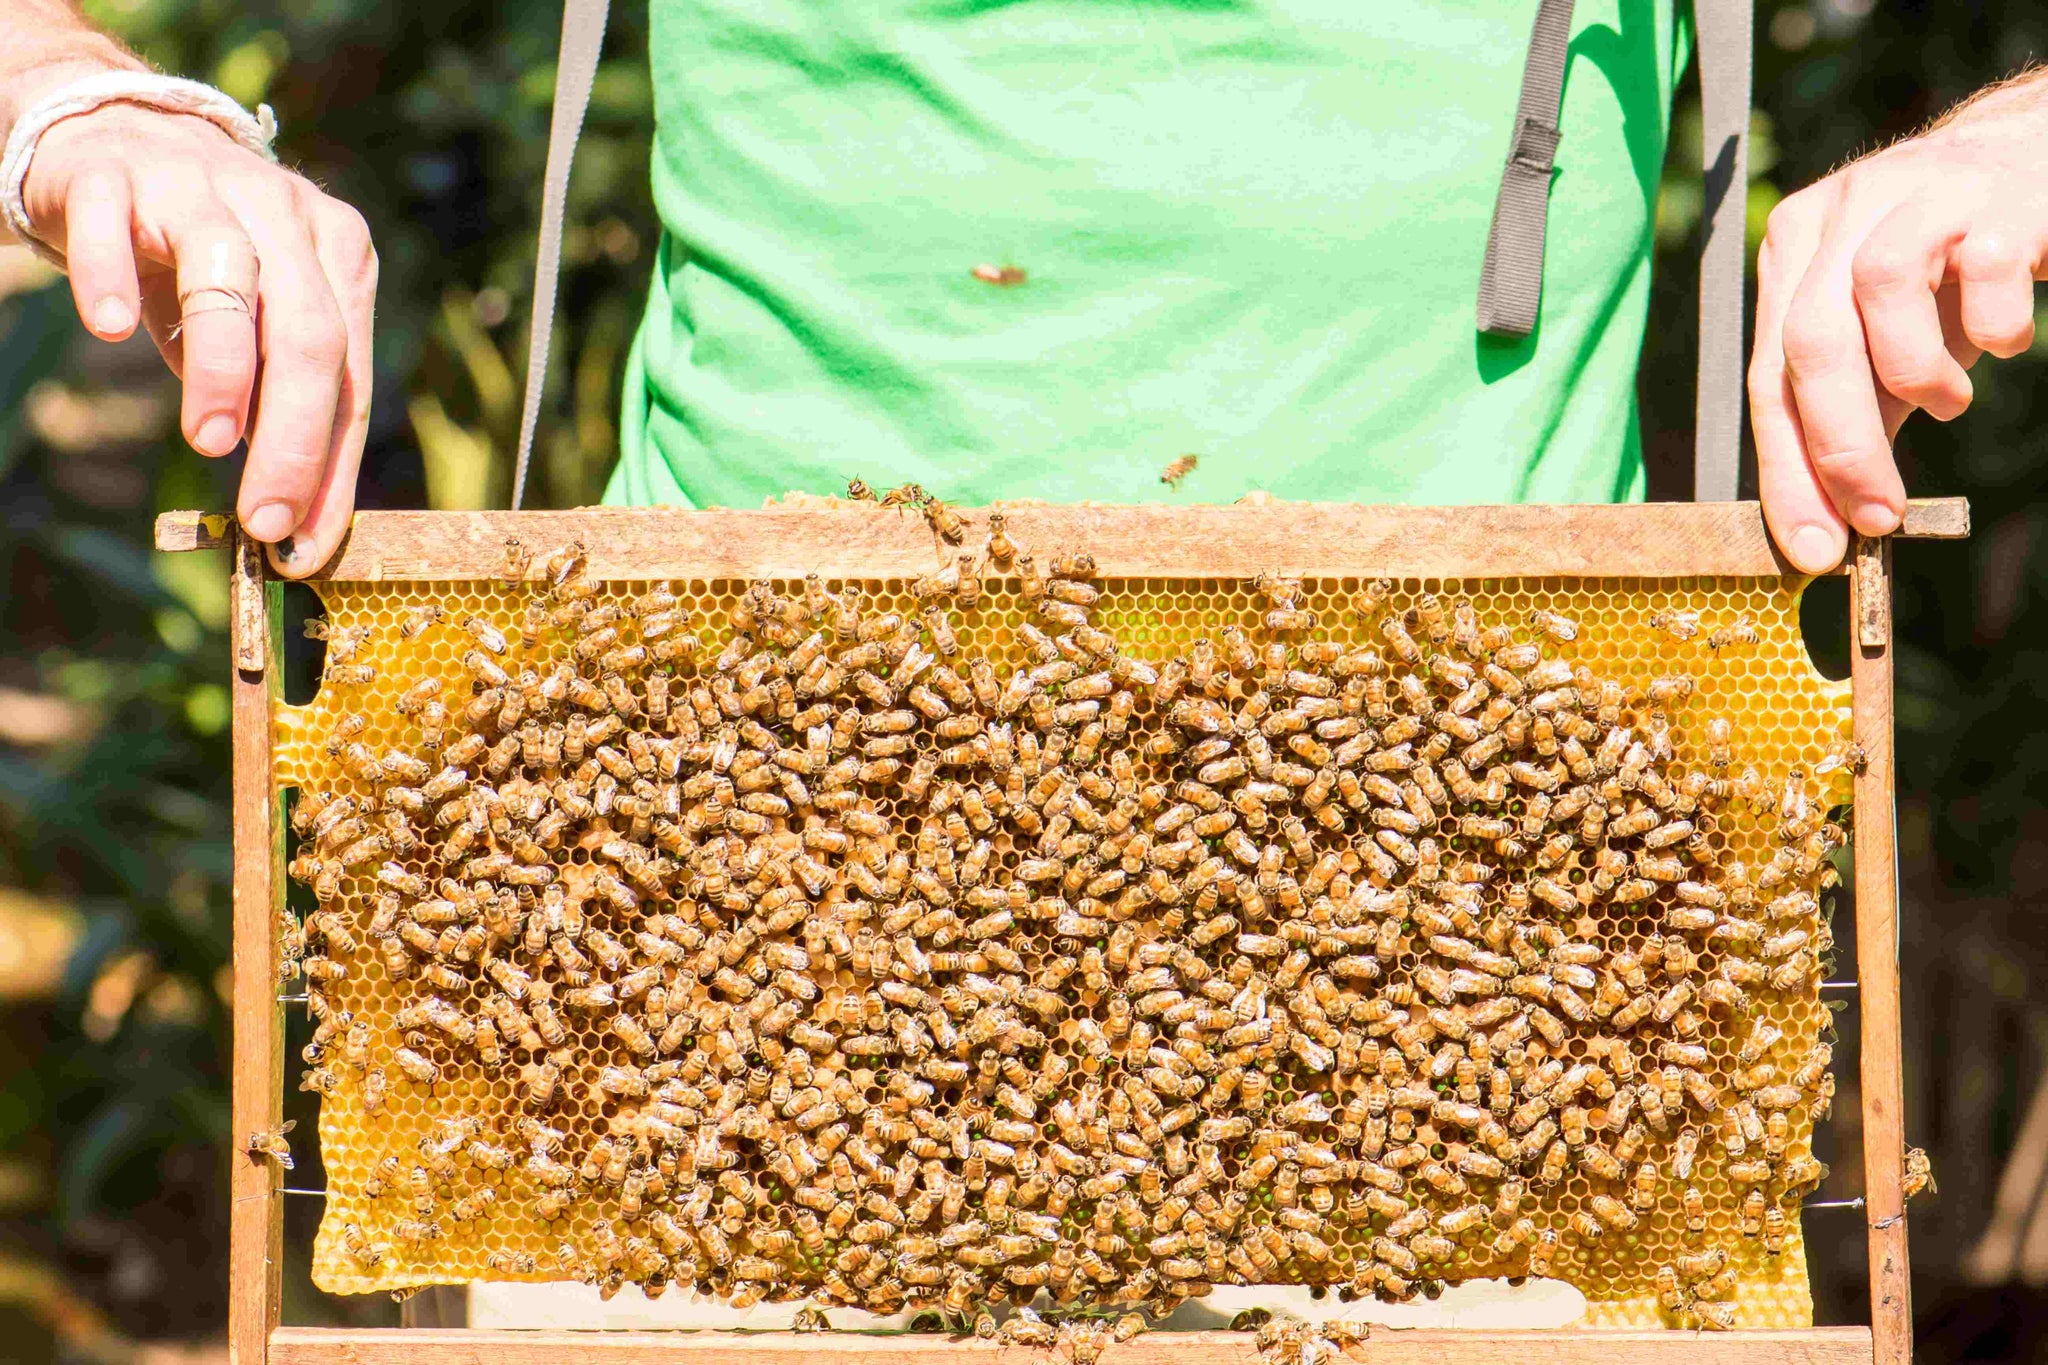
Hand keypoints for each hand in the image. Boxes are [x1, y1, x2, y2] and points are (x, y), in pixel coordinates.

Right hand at [21, 99, 374, 577]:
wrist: (115, 138)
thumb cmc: (201, 260)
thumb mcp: (258, 326)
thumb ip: (281, 402)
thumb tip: (297, 516)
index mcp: (338, 256)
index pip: (352, 377)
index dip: (334, 467)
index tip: (308, 542)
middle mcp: (285, 213)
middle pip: (310, 335)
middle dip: (294, 439)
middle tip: (264, 517)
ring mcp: (203, 185)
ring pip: (231, 278)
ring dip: (224, 369)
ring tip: (209, 442)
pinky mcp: (116, 173)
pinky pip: (115, 225)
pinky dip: (113, 278)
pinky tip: (113, 330)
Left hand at [1749, 75, 2047, 573]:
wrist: (2040, 153)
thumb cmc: (1950, 266)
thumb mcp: (1884, 337)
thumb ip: (1851, 408)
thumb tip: (1827, 517)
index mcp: (1795, 250)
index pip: (1767, 375)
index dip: (1786, 472)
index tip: (1813, 548)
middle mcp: (1843, 212)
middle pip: (1810, 339)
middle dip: (1840, 447)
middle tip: (1879, 514)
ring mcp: (1919, 189)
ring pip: (1880, 286)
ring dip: (1914, 374)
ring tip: (1949, 402)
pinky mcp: (2000, 189)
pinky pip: (1986, 264)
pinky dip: (1993, 325)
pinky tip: (2003, 341)